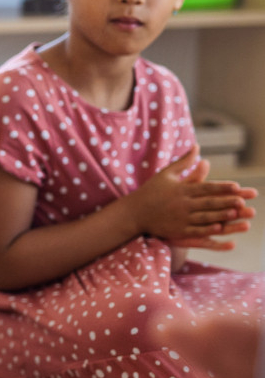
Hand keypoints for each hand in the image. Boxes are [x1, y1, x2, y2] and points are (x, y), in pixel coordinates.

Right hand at [132, 146, 255, 249]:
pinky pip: (195, 230)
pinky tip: (219, 228)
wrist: (133, 212)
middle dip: (226, 201)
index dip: (222, 187)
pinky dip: (207, 230)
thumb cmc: (151, 191)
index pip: (206, 188)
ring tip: (236, 214)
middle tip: (243, 201)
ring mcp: (180, 218)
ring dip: (221, 215)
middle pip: (208, 202)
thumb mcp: (166, 174)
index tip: (237, 187)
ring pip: (204, 217)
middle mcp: (182, 203)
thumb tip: (197, 146)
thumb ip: (184, 162)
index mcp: (181, 189)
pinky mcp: (176, 230)